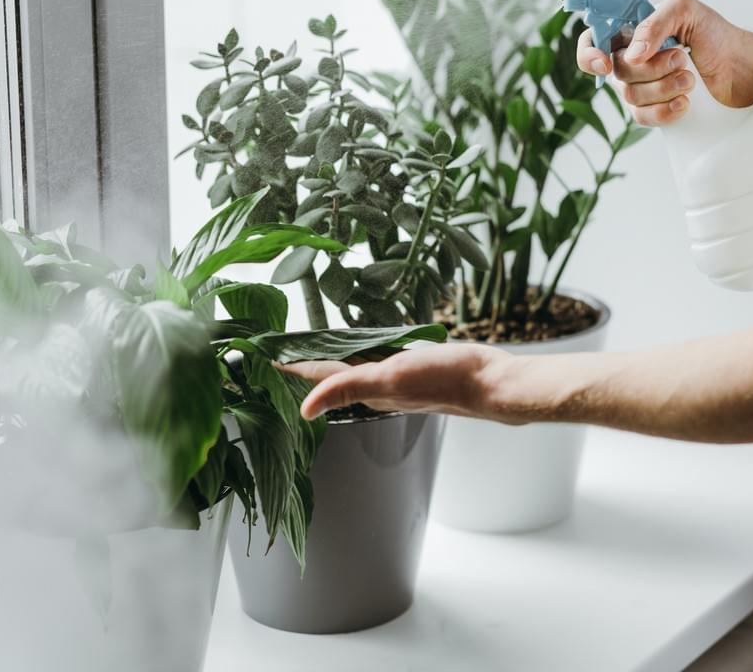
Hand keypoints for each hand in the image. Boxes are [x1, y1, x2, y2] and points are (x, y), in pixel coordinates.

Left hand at [279, 343, 523, 422]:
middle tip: (277, 347)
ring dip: (330, 357)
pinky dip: (361, 350)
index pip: (318, 375)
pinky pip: (377, 358)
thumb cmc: (445, 380)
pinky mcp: (412, 367)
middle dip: (304, 362)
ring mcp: (394, 378)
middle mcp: (375, 386)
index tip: (263, 355)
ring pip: (352, 366)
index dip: (291, 365)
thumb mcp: (391, 378)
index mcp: (365, 388)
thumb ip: (347, 389)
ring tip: (308, 345)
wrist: (489, 381)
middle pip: (330, 372)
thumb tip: (303, 409)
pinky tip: (361, 343)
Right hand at [576, 0, 752, 126]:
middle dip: (650, 69)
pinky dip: (665, 111)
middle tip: (681, 58)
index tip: (606, 65)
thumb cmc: (716, 35)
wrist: (742, 70)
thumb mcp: (685, 10)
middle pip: (616, 72)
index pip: (592, 41)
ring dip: (664, 87)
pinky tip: (685, 102)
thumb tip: (632, 55)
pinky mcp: (655, 110)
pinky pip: (643, 118)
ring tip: (691, 79)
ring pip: (631, 96)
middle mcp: (632, 59)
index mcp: (632, 31)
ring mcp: (642, 87)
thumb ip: (654, 24)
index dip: (589, 55)